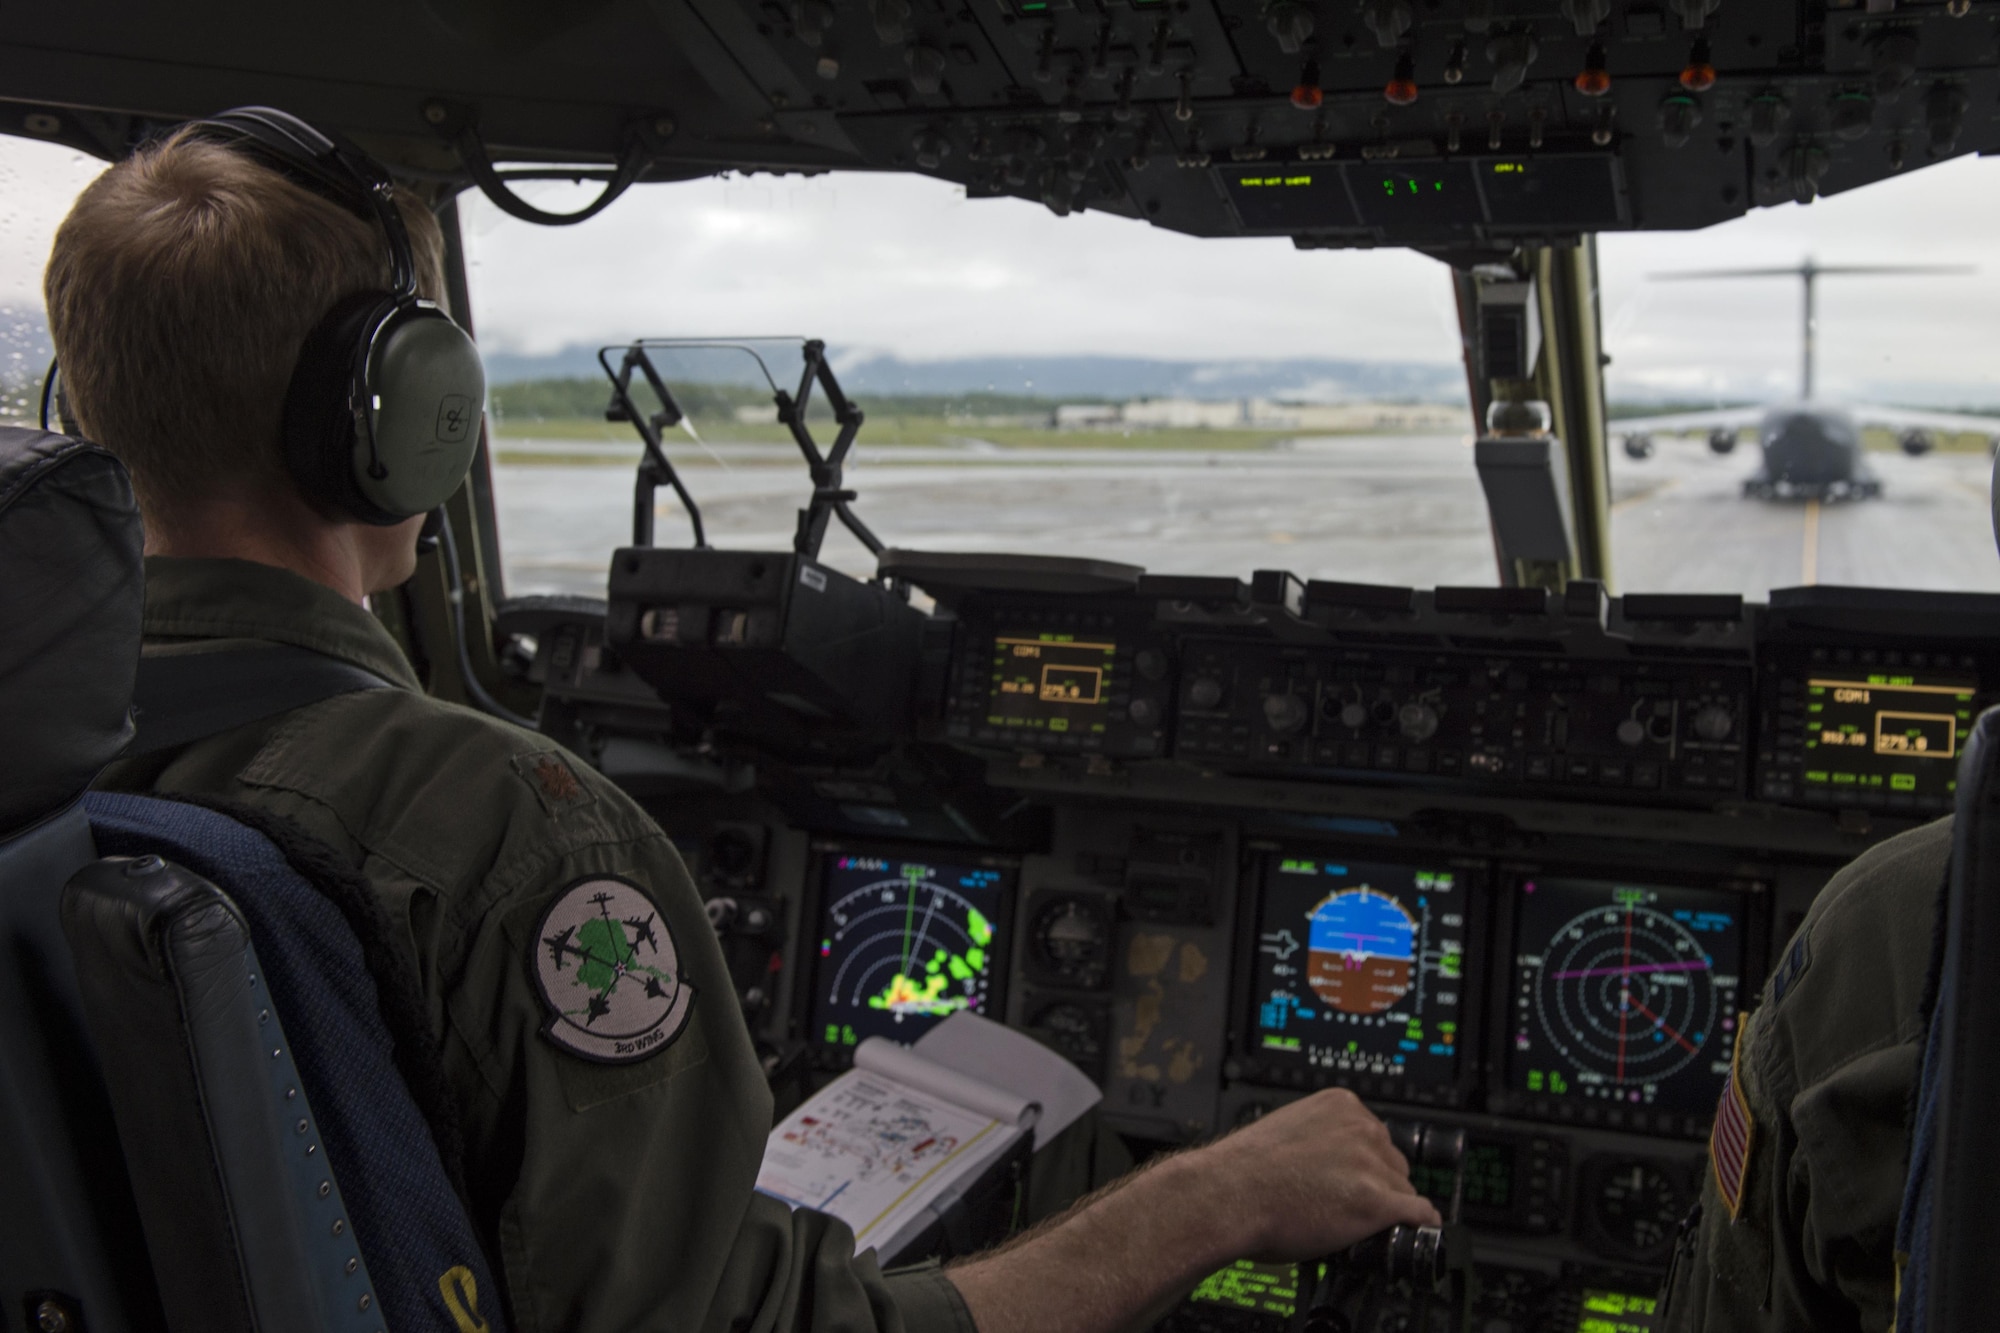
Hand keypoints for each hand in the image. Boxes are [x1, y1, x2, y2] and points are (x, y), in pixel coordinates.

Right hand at [1178, 1088, 1441, 1261]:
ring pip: (1403, 1191)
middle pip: (1393, 1162)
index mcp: (1340, 1104)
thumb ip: (1318, 1136)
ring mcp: (1371, 1164)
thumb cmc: (1242, 1169)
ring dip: (1386, 1208)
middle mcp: (1361, 1128)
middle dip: (1376, 1183)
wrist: (1227, 1195)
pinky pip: (1419, 1214)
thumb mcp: (1286, 1129)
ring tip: (1353, 1222)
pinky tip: (1417, 1232)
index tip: (1355, 1177)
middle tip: (1347, 1203)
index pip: (1375, 1135)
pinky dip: (1419, 1225)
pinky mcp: (1376, 1201)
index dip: (1365, 1163)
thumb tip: (1328, 1159)